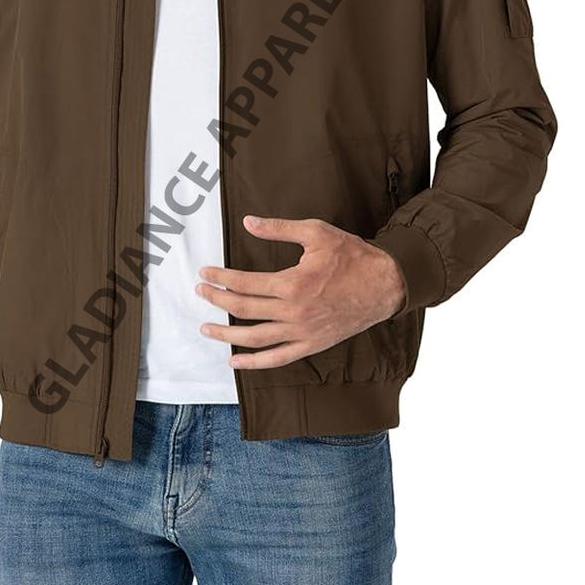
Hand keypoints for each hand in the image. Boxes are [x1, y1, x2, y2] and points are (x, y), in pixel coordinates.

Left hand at [196, 214, 405, 368]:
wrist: (385, 284)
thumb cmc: (352, 256)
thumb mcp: (316, 233)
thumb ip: (279, 228)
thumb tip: (248, 222)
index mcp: (293, 283)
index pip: (245, 283)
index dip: (220, 278)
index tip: (205, 273)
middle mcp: (294, 311)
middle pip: (244, 309)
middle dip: (217, 301)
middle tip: (200, 293)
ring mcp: (303, 332)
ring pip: (256, 338)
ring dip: (227, 335)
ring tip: (206, 329)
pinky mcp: (312, 345)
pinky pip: (278, 358)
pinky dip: (254, 362)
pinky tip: (235, 361)